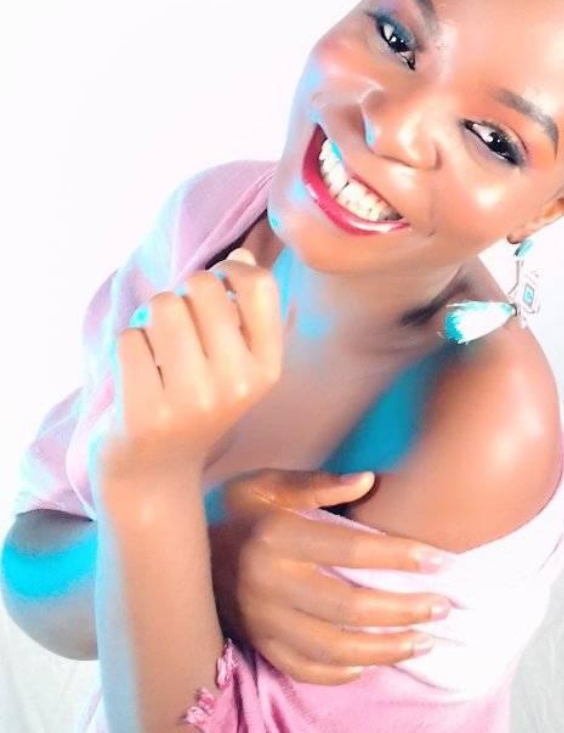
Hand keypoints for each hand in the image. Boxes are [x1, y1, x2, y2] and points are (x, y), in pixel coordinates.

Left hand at [92, 249, 283, 492]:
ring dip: (149, 320)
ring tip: (155, 352)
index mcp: (266, 368)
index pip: (259, 286)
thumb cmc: (193, 404)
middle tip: (176, 330)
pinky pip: (129, 338)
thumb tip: (244, 257)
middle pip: (202, 286)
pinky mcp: (147, 413)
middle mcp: (238, 385)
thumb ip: (241, 311)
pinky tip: (137, 378)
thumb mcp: (232, 364)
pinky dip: (127, 349)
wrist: (155, 475)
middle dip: (181, 295)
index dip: (228, 271)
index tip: (213, 290)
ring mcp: (193, 401)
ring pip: (162, 306)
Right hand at [207, 469, 452, 684]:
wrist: (178, 557)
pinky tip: (371, 665)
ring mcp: (262, 622)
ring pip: (334, 648)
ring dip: (386, 649)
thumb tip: (367, 481)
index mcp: (275, 537)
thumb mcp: (264, 485)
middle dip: (405, 610)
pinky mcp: (257, 645)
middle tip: (444, 607)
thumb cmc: (236, 514)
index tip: (441, 561)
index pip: (350, 551)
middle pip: (350, 608)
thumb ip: (316, 484)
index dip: (401, 557)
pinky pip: (305, 670)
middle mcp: (268, 584)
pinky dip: (341, 672)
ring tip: (424, 642)